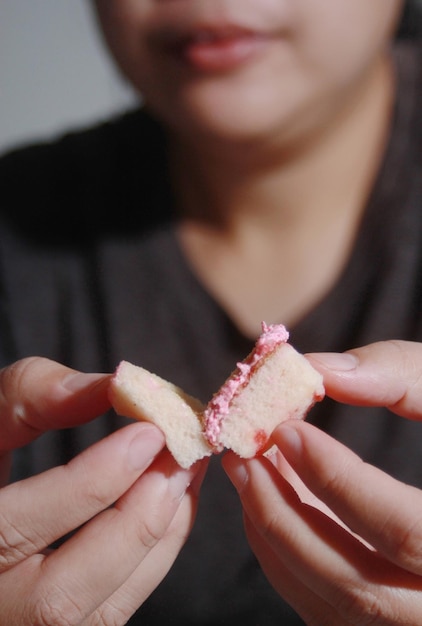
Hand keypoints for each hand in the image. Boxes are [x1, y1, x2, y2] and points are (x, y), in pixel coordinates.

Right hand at [0, 357, 205, 624]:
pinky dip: (151, 559)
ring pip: (96, 615)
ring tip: (187, 473)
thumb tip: (109, 388)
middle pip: (59, 597)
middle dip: (135, 523)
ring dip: (157, 539)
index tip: (147, 433)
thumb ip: (27, 397)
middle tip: (180, 458)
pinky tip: (171, 506)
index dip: (89, 484)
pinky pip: (110, 612)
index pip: (15, 530)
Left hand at [223, 340, 421, 624]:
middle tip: (244, 456)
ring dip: (275, 536)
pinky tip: (272, 504)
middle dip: (285, 515)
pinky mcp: (390, 618)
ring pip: (334, 603)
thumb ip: (404, 376)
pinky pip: (328, 609)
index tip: (287, 431)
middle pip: (356, 583)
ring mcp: (415, 620)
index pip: (403, 532)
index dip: (339, 482)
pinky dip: (287, 558)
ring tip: (248, 472)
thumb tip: (325, 372)